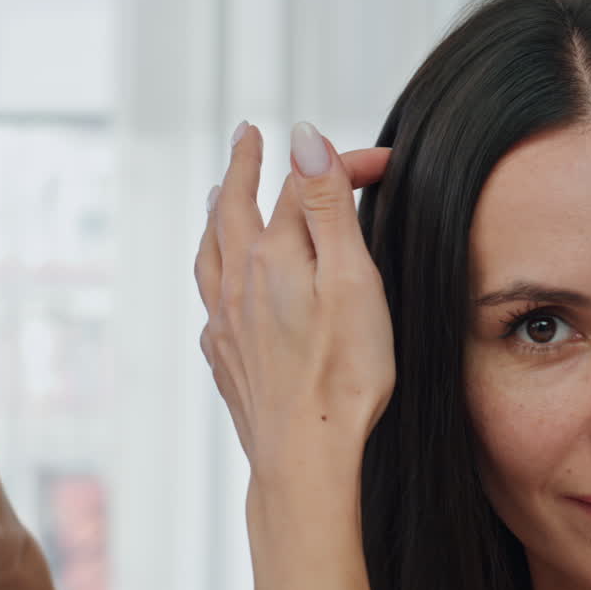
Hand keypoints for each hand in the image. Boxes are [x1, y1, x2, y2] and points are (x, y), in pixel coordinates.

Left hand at [194, 121, 392, 485]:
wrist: (305, 453)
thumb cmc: (343, 373)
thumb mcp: (350, 277)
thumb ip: (326, 204)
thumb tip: (303, 138)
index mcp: (274, 254)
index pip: (303, 186)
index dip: (342, 164)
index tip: (381, 162)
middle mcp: (240, 279)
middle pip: (238, 207)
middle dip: (246, 166)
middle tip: (247, 136)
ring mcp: (226, 319)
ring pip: (212, 250)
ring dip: (218, 213)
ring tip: (219, 193)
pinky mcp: (225, 355)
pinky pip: (209, 299)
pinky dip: (214, 272)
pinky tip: (221, 281)